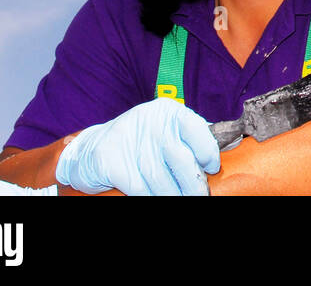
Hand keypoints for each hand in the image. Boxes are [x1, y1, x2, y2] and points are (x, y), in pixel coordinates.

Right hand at [55, 98, 220, 195]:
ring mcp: (130, 141)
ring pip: (161, 179)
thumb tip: (218, 158)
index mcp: (168, 112)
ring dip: (175, 195)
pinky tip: (156, 198)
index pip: (197, 130)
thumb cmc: (139, 143)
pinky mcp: (112, 162)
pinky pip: (141, 188)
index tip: (211, 169)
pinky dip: (152, 198)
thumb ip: (187, 139)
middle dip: (194, 184)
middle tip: (200, 196)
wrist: (91, 150)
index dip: (208, 153)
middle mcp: (151, 122)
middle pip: (181, 160)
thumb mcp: (164, 131)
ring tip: (182, 199)